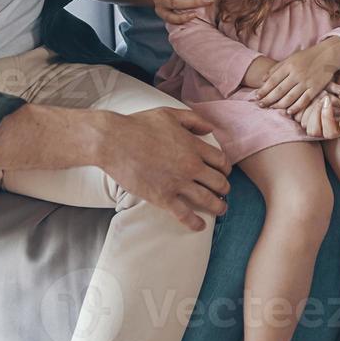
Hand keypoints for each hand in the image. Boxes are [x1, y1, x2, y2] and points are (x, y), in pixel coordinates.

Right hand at [101, 107, 230, 231]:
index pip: (221, 161)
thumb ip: (193, 120)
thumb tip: (210, 129)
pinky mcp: (162, 197)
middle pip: (219, 182)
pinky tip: (200, 226)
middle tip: (224, 192)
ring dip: (218, 206)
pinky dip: (195, 222)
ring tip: (221, 209)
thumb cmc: (139, 125)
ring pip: (207, 199)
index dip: (226, 168)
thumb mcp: (170, 114)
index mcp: (193, 146)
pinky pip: (184, 214)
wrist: (114, 141)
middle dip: (225, 188)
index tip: (224, 172)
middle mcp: (190, 165)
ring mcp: (177, 183)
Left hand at [254, 37, 339, 114]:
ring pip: (290, 97)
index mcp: (289, 66)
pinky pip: (304, 101)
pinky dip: (295, 107)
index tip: (257, 96)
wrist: (328, 54)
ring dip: (279, 105)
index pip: (273, 80)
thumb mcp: (291, 58)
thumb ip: (277, 68)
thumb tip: (262, 79)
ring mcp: (306, 82)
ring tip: (272, 108)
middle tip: (260, 105)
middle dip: (268, 99)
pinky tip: (289, 112)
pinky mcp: (315, 88)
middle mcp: (297, 74)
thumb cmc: (307, 56)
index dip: (264, 89)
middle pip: (279, 90)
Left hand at [296, 87, 339, 138]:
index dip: (327, 118)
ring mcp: (314, 119)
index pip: (329, 133)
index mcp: (339, 128)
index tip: (329, 101)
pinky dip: (306, 99)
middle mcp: (325, 127)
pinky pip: (298, 110)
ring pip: (303, 121)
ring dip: (311, 105)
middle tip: (325, 97)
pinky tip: (316, 90)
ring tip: (322, 93)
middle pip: (312, 130)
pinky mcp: (305, 109)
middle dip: (317, 112)